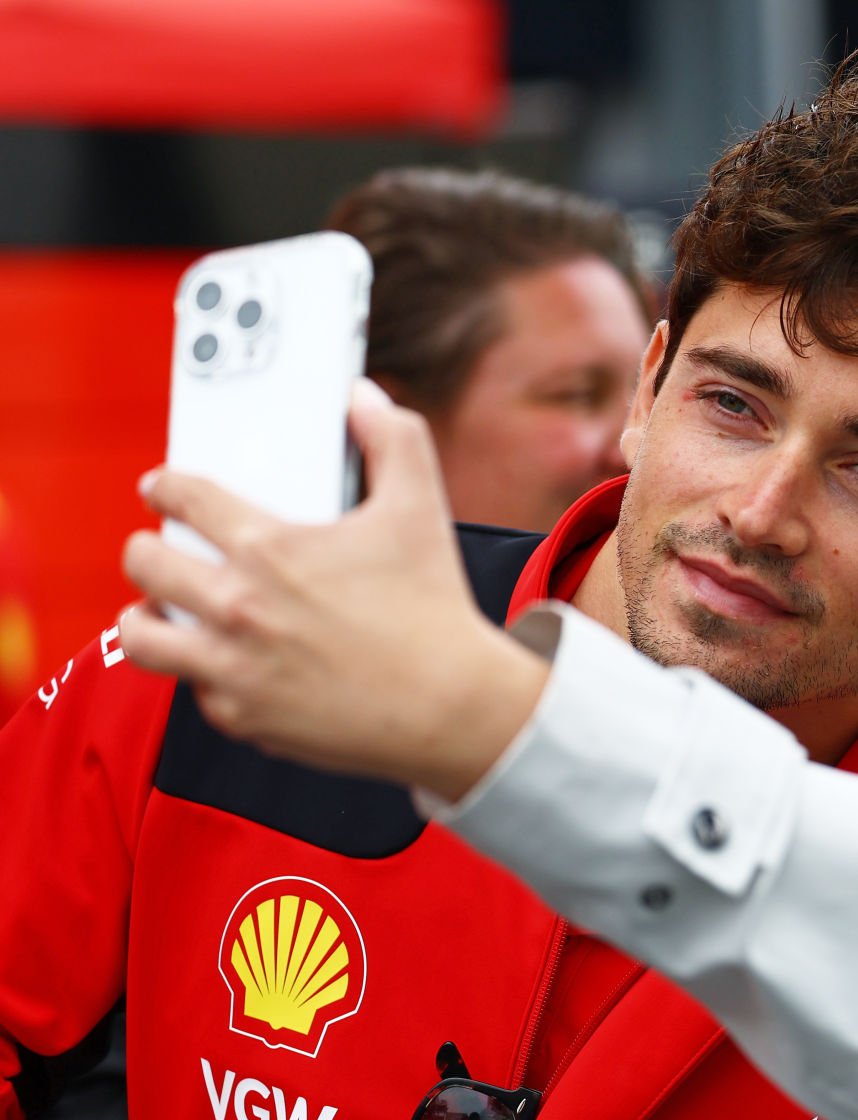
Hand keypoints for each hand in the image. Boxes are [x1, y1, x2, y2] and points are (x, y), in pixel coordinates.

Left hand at [120, 380, 548, 800]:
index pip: (183, 497)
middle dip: (148, 548)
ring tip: (164, 610)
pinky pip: (196, 689)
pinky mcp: (241, 716)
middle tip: (165, 550)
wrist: (451, 707)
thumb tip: (366, 400)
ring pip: (141, 633)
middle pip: (143, 561)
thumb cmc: (434, 613)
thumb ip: (394, 441)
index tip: (162, 488)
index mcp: (270, 548)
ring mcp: (231, 665)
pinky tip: (234, 662)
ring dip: (146, 614)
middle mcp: (237, 606)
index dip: (165, 485)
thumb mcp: (421, 511)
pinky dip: (209, 673)